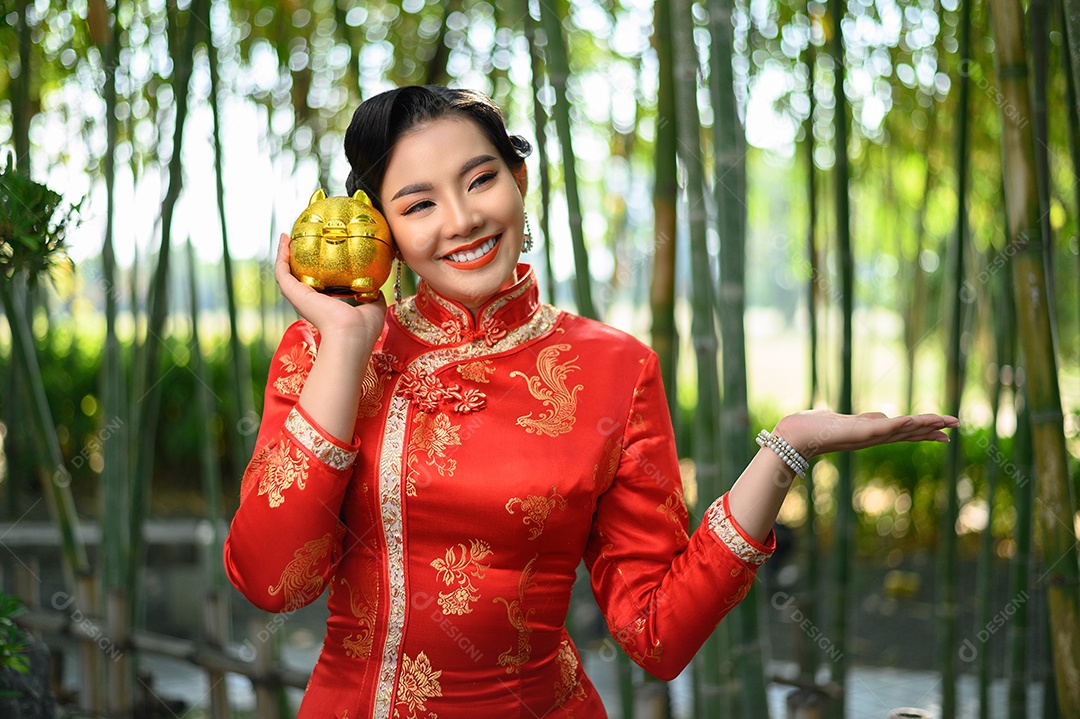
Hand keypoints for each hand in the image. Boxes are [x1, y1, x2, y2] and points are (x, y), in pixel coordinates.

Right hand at [274, 233, 386, 344]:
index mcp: (326, 307)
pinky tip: (285, 238)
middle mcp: (310, 303)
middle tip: (298, 241)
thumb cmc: (363, 329)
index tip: (317, 256)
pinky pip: (282, 270)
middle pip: (297, 279)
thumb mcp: (373, 307)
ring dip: (285, 254)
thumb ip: (374, 296)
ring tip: (287, 237)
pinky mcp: (294, 293)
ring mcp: (299, 298)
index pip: (316, 287)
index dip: (314, 271)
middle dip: (296, 261)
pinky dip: (281, 254)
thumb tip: (377, 287)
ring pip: (286, 273)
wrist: (351, 335)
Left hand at [773, 410, 959, 459]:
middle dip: (933, 428)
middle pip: (910, 432)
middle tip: (957, 425)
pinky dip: (901, 424)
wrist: (795, 438)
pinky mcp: (860, 433)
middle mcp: (873, 437)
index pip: (904, 431)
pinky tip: (916, 420)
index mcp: (871, 433)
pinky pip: (886, 427)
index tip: (945, 432)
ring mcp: (868, 436)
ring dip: (924, 425)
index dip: (924, 430)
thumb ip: (862, 421)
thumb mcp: (844, 421)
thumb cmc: (814, 429)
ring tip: (946, 421)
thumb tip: (880, 417)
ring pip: (903, 429)